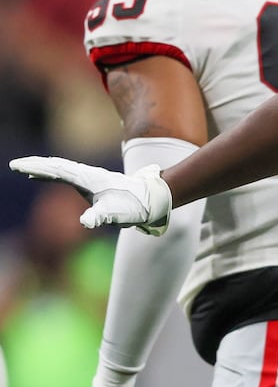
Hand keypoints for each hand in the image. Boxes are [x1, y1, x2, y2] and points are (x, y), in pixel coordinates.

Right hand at [10, 157, 171, 233]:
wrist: (152, 199)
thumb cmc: (133, 207)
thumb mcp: (116, 215)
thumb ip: (99, 217)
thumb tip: (85, 222)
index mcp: (88, 179)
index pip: (57, 170)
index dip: (37, 168)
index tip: (19, 165)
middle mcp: (88, 175)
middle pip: (57, 166)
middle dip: (36, 165)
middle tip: (16, 164)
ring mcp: (90, 177)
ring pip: (61, 168)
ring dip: (43, 168)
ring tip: (26, 169)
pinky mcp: (92, 182)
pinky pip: (66, 175)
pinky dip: (52, 174)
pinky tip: (44, 177)